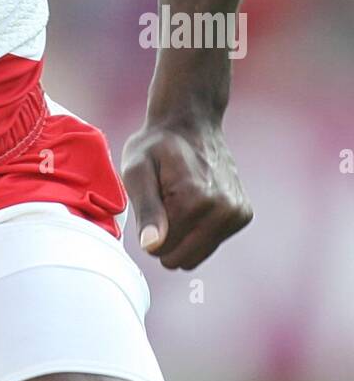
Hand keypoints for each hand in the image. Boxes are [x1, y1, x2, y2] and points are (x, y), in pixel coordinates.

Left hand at [120, 118, 252, 268]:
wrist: (190, 122)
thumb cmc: (157, 145)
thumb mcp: (136, 170)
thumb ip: (146, 209)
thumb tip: (152, 246)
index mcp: (195, 200)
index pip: (162, 250)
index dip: (149, 230)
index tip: (152, 201)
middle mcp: (223, 209)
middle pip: (182, 258)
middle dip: (167, 237)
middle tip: (163, 202)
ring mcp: (237, 213)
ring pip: (198, 254)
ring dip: (184, 233)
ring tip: (179, 199)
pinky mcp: (243, 214)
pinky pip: (212, 243)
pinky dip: (199, 228)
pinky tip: (195, 200)